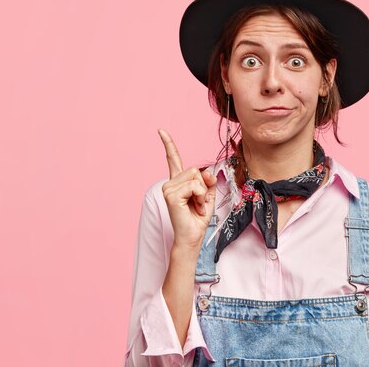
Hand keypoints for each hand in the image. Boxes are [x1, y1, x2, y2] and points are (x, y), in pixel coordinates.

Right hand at [158, 128, 217, 249]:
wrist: (192, 237)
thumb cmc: (198, 218)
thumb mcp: (208, 194)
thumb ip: (208, 180)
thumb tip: (206, 172)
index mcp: (178, 182)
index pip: (173, 159)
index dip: (168, 144)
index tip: (161, 130)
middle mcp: (171, 183)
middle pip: (195, 169)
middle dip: (204, 186)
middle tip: (199, 202)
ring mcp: (168, 188)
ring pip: (195, 177)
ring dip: (202, 193)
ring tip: (196, 206)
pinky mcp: (170, 195)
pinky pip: (194, 186)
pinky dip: (199, 197)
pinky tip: (194, 207)